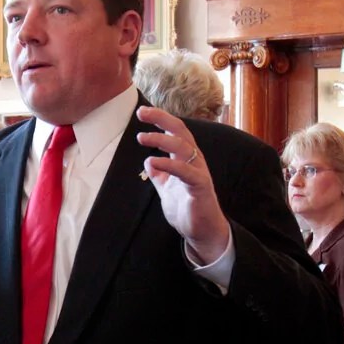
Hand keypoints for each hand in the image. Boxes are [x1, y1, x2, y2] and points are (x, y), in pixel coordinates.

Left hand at [136, 106, 230, 264]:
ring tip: (141, 138)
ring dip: (161, 140)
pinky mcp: (201, 186)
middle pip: (181, 132)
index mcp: (186, 159)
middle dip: (161, 119)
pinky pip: (186, 171)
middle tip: (141, 113)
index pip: (175, 132)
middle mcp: (194, 161)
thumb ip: (159, 174)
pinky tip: (152, 162)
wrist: (202, 231)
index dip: (160, 120)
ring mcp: (199, 172)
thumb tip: (148, 161)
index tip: (142, 112)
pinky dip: (168, 165)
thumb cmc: (187, 208)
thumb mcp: (166, 189)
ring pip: (183, 147)